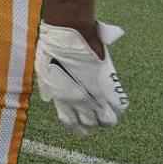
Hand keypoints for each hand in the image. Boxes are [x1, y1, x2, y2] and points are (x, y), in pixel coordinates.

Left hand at [35, 20, 127, 136]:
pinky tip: (115, 102)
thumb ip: (48, 88)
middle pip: (90, 124)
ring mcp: (94, 93)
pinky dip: (119, 107)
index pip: (70, 122)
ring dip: (108, 118)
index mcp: (60, 97)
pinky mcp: (108, 85)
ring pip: (107, 121)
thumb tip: (49, 100)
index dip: (77, 128)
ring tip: (107, 111)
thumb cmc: (53, 48)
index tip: (82, 129)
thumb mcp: (43, 72)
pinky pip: (119, 107)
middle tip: (96, 117)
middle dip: (93, 123)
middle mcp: (77, 100)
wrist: (69, 34)